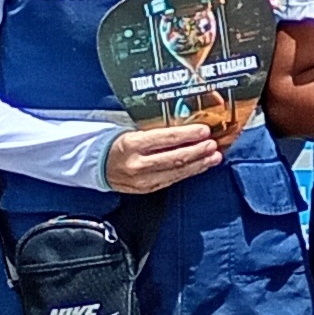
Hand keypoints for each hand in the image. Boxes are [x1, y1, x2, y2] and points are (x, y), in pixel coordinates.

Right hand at [102, 121, 222, 195]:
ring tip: (215, 156)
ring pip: (177, 172)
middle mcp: (137, 164)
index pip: (165, 139)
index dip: (187, 135)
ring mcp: (142, 180)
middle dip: (198, 151)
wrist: (98, 166)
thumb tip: (186, 125)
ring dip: (199, 164)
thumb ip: (156, 130)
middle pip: (174, 158)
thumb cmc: (118, 143)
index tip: (204, 130)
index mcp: (131, 144)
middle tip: (213, 144)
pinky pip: (173, 180)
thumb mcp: (132, 130)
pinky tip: (201, 166)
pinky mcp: (147, 189)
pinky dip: (190, 172)